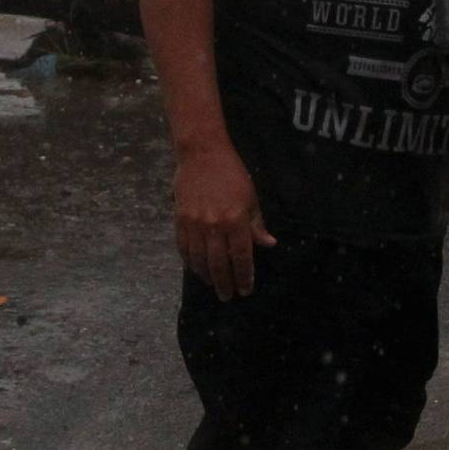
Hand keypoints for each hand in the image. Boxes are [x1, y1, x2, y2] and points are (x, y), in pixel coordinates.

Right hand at [172, 137, 275, 300]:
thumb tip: (269, 245)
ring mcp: (194, 224)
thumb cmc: (231, 173)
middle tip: (228, 296)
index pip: (242, 257)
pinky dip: (190, 262)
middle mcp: (214, 226)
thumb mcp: (251, 197)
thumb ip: (257, 224)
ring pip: (199, 260)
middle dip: (225, 284)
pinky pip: (184, 248)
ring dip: (207, 276)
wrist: (202, 153)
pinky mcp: (180, 220)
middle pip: (219, 264)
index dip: (244, 276)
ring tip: (213, 286)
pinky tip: (196, 269)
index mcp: (235, 220)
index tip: (246, 290)